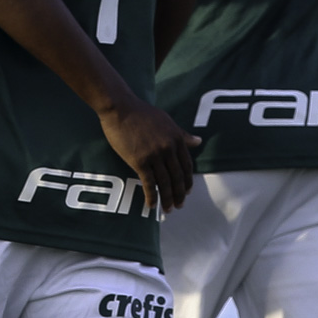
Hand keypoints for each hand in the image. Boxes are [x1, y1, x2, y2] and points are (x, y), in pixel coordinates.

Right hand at [97, 98, 201, 212]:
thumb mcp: (166, 121)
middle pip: (178, 177)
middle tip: (179, 205)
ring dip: (168, 199)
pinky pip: (149, 183)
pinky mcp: (140, 161)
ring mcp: (155, 156)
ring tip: (168, 209)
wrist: (120, 108)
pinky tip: (152, 205)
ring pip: (165, 183)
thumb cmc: (140, 112)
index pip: (187, 165)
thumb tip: (198, 141)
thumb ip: (181, 134)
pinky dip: (152, 196)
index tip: (187, 191)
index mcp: (176, 139)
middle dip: (180, 194)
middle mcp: (168, 149)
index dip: (188, 181)